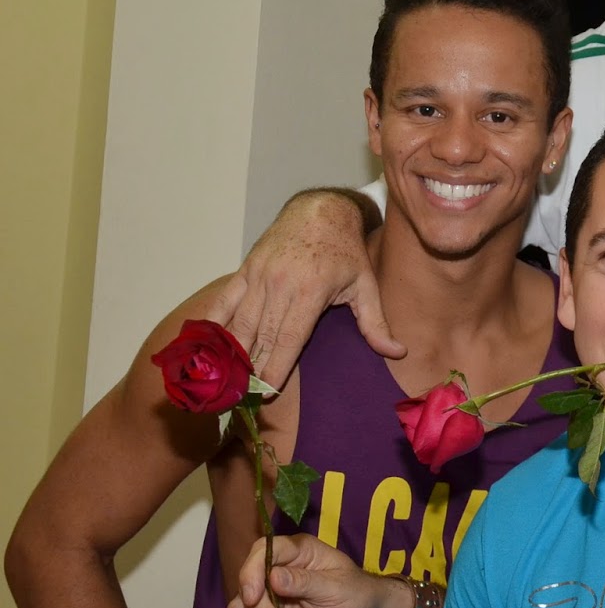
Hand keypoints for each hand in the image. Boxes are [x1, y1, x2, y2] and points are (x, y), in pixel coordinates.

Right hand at [202, 190, 403, 385]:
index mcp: (310, 292)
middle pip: (261, 336)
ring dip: (231, 353)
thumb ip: (376, 323)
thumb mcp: (366, 285)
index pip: (289, 339)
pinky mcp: (245, 270)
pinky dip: (212, 324)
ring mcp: (259, 276)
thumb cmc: (346, 251)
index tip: (267, 392)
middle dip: (251, 369)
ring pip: (239, 323)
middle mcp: (280, 285)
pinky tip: (203, 347)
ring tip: (225, 381)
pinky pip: (224, 302)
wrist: (320, 210)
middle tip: (242, 397)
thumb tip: (397, 352)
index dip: (276, 367)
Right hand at [228, 534, 404, 607]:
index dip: (250, 573)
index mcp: (296, 552)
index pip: (260, 552)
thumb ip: (304, 582)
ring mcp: (269, 597)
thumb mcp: (335, 588)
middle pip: (246, 591)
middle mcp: (276, 571)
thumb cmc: (356, 594)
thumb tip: (273, 577)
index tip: (254, 599)